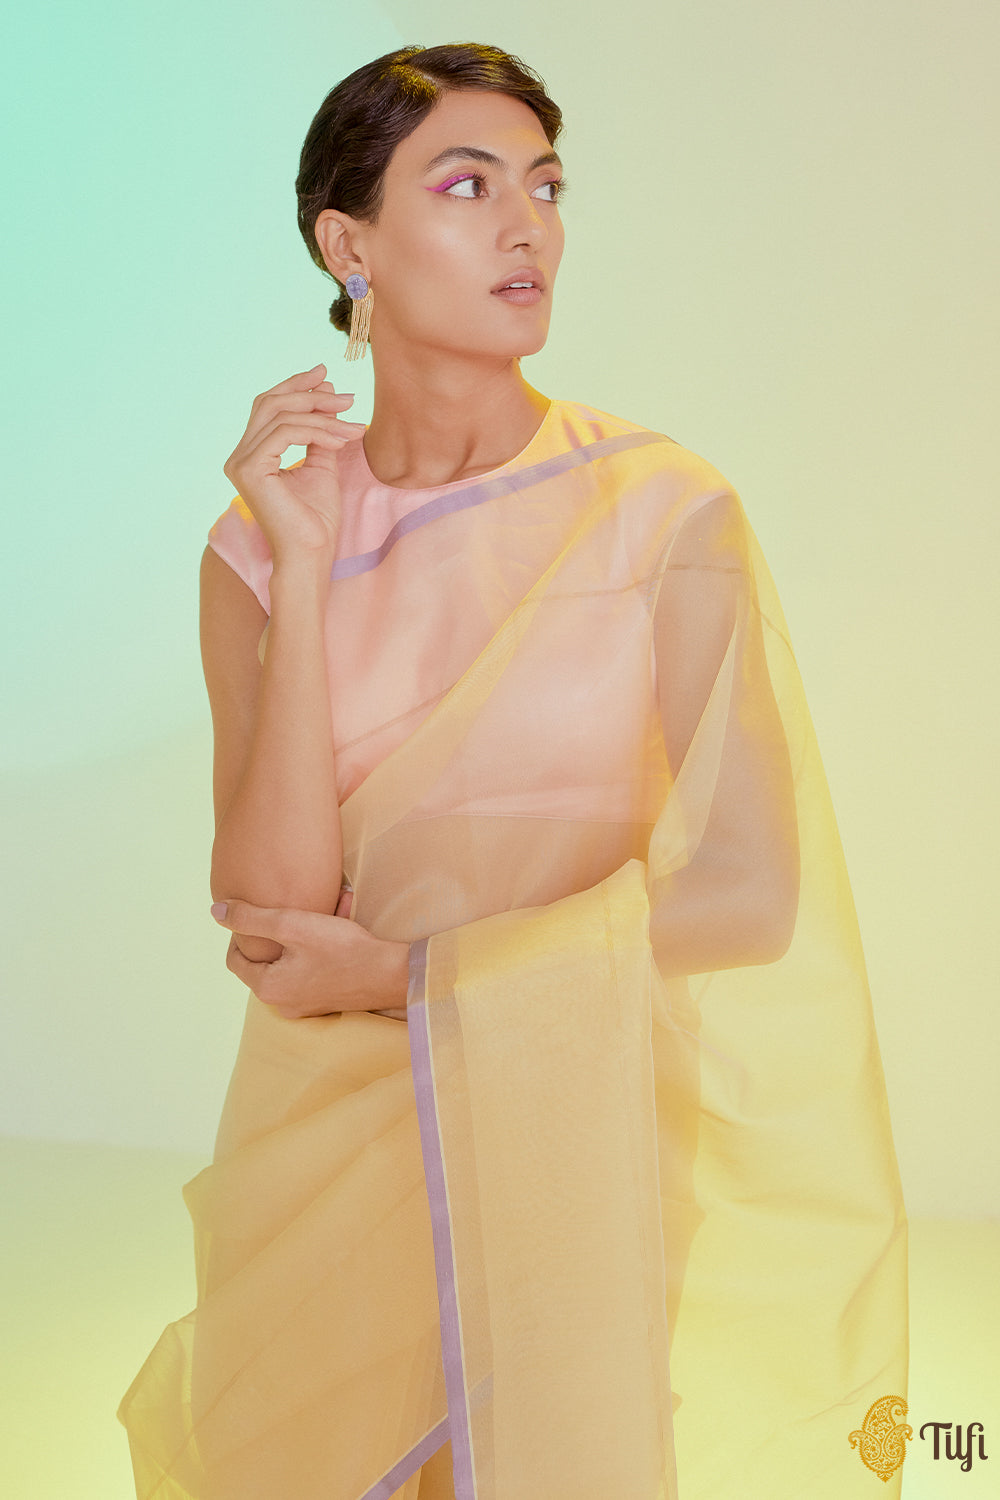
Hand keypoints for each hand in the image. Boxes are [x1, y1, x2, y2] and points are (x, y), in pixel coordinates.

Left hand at [210, 891, 409, 1019]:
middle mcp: (282, 1004)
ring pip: (289, 965)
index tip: (261, 913)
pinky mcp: (325, 1003)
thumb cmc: (342, 949)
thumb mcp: (291, 925)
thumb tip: (214, 911)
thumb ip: (250, 918)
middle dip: (278, 933)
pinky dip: (317, 952)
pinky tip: (336, 930)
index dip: (242, 932)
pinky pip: (310, 973)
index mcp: (267, 988)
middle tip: (295, 910)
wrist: (391, 975)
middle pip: (264, 962)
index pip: (235, 959)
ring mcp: (305, 1007)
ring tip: (323, 914)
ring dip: (301, 938)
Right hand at [222, 363, 366, 563]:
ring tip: (353, 423)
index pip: (269, 407)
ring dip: (323, 415)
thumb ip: (319, 434)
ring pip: (282, 416)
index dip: (296, 387)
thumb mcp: (322, 466)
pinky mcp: (250, 470)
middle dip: (311, 394)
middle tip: (347, 396)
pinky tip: (342, 441)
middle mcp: (239, 456)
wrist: (311, 554)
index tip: (327, 376)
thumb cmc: (316, 520)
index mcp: (252, 454)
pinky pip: (286, 433)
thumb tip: (327, 396)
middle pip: (271, 403)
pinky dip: (317, 431)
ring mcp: (240, 462)